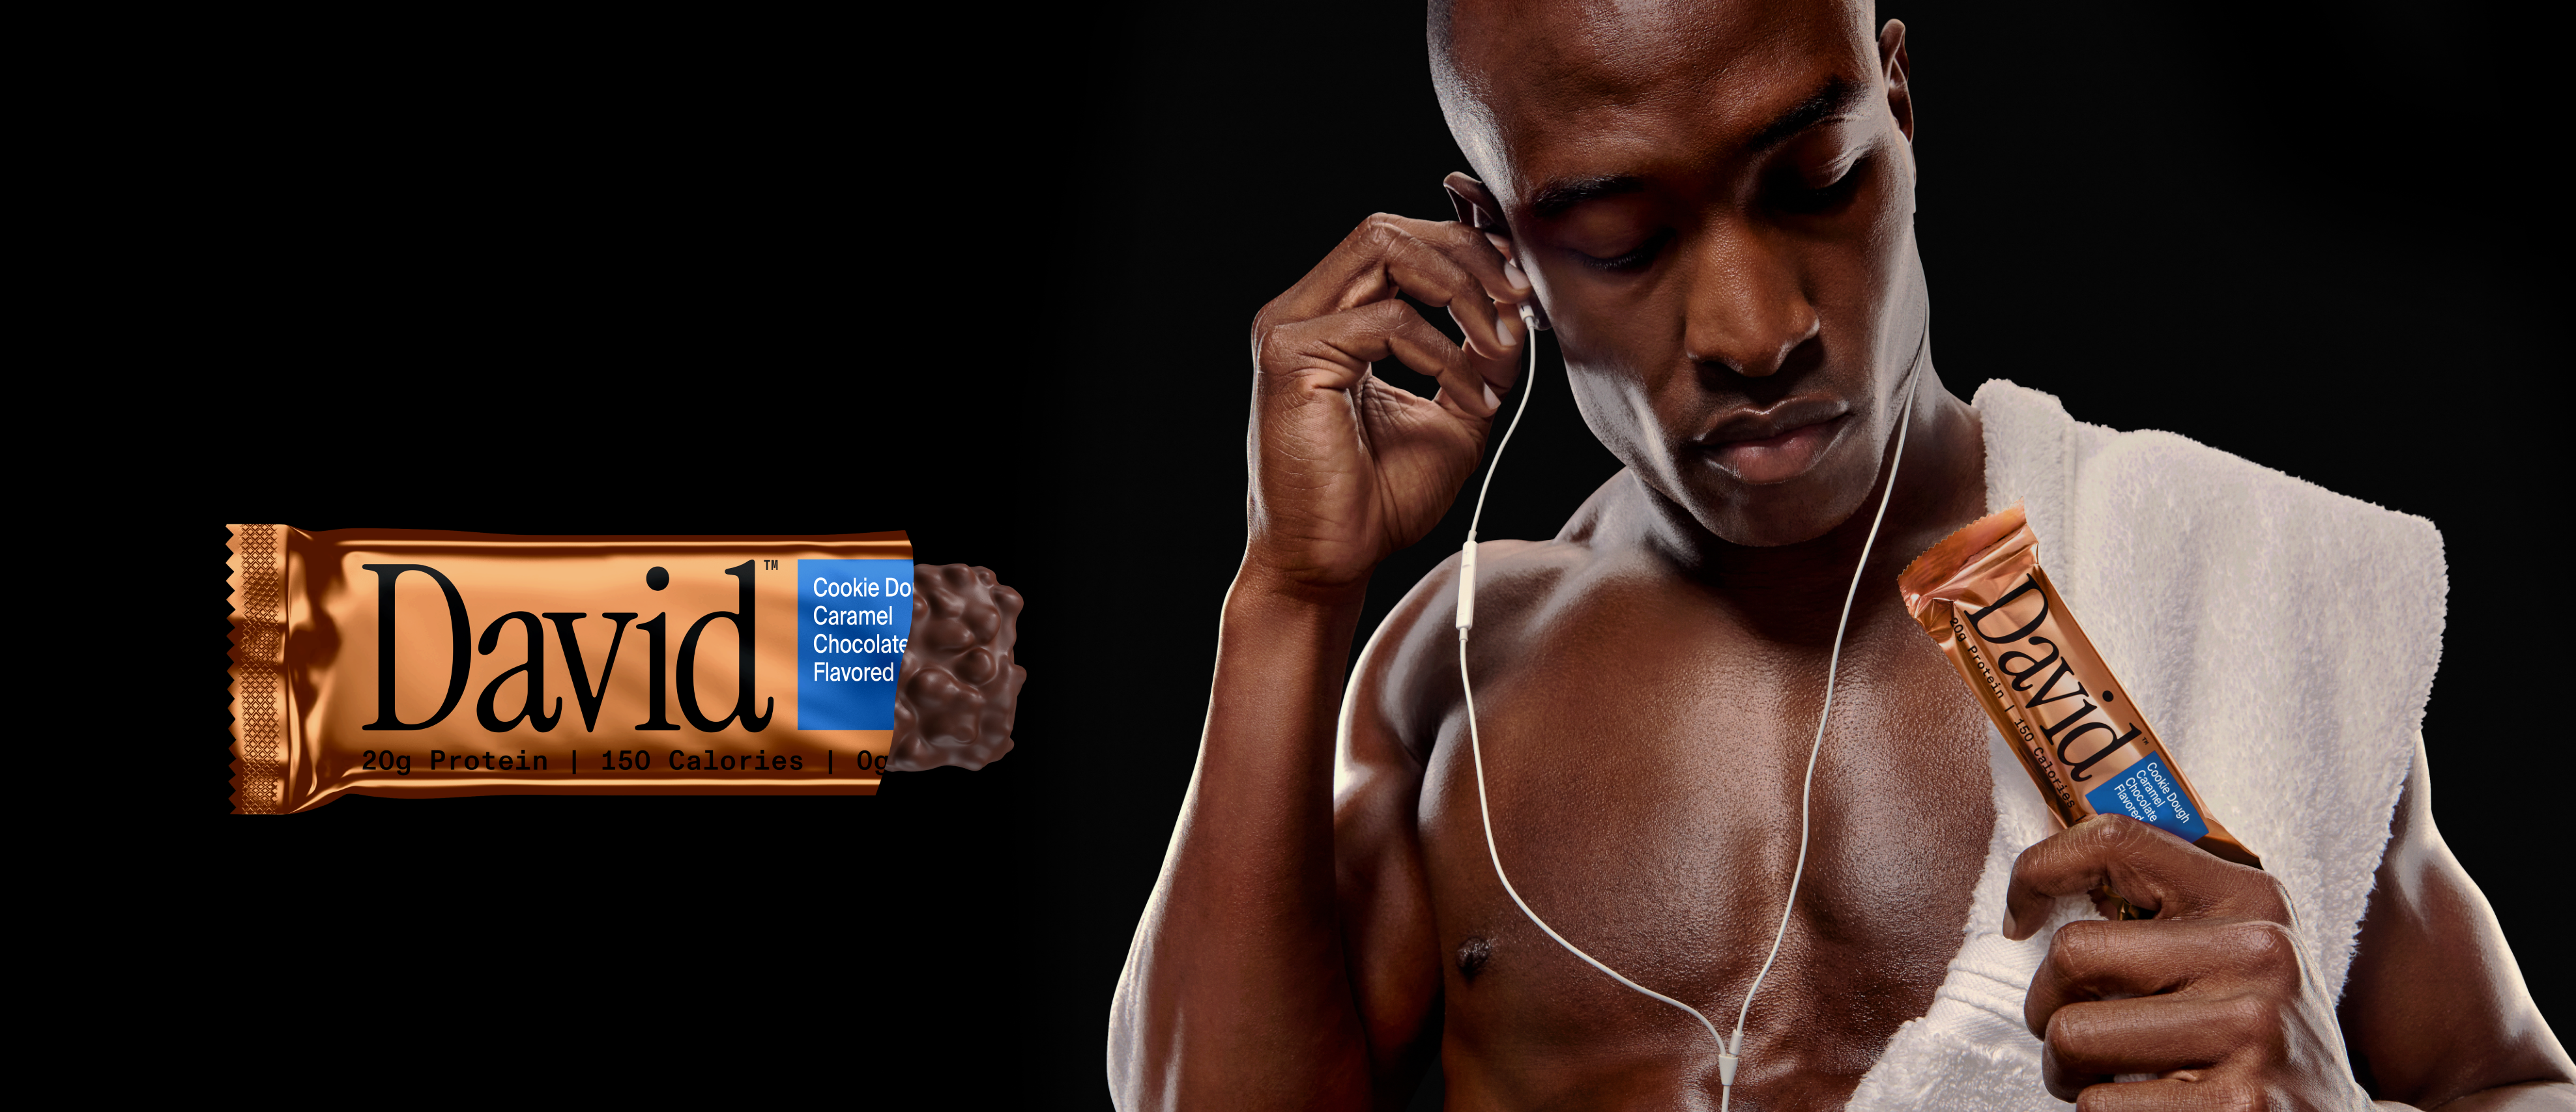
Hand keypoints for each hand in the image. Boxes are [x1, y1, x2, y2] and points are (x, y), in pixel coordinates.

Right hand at [1244, 213, 1530, 592]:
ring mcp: (1289, 327)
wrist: (1331, 563)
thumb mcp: (1456, 414)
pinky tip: (1471, 397)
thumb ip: (1483, 357)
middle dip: (1469, 253)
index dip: (1463, 236)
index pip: (1397, 240)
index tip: (1523, 277)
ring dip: (1462, 291)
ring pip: (1385, 248)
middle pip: (1391, 228)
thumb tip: (1521, 309)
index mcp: (1333, 317)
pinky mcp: (1290, 356)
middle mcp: (1303, 310)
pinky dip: (1445, 353)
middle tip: (1522, 299)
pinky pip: (1388, 321)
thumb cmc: (1379, 499)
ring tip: (1499, 347)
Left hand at [2007, 814, 2368, 1109]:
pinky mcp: (2239, 1107)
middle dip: (2048, 1007)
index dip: (2038, 871)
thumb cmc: (2254, 1034)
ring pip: (2073, 1037)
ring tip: (2113, 1078)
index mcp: (2249, 897)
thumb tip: (2037, 880)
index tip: (2019, 921)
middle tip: (2077, 1036)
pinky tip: (2152, 1110)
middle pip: (2072, 956)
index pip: (2114, 841)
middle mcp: (2259, 954)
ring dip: (2068, 1072)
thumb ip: (2157, 911)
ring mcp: (2255, 1032)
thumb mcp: (2231, 950)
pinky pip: (2101, 1107)